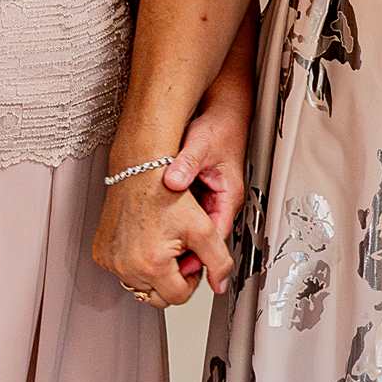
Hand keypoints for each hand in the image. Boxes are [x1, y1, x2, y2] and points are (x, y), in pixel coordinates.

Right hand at [93, 163, 233, 310]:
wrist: (139, 170)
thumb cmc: (167, 193)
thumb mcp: (204, 227)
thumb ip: (219, 260)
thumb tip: (220, 284)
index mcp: (151, 265)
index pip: (179, 297)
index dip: (192, 279)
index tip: (193, 258)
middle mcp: (126, 267)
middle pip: (157, 297)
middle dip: (172, 280)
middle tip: (180, 251)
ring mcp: (110, 261)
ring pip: (139, 285)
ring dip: (154, 272)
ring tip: (164, 242)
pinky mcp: (101, 253)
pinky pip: (122, 270)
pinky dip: (135, 262)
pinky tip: (146, 239)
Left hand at [161, 87, 249, 281]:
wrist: (222, 112)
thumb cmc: (218, 128)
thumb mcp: (200, 144)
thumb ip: (186, 163)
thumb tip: (173, 181)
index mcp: (228, 196)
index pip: (215, 236)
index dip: (200, 256)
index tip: (182, 269)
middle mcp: (220, 202)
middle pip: (204, 240)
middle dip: (186, 256)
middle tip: (162, 268)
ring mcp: (210, 200)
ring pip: (194, 232)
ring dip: (178, 244)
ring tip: (154, 255)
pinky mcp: (198, 195)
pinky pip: (186, 218)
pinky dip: (173, 228)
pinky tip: (154, 230)